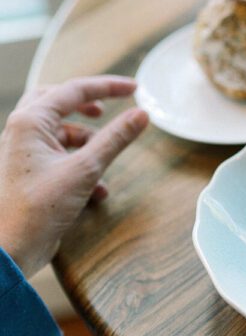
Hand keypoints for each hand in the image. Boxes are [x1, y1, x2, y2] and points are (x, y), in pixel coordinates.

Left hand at [0, 76, 147, 276]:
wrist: (9, 248)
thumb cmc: (38, 207)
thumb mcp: (85, 169)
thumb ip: (115, 139)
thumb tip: (141, 114)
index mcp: (30, 122)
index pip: (74, 90)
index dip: (108, 87)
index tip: (135, 89)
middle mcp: (22, 131)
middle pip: (57, 102)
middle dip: (86, 105)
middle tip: (109, 108)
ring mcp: (23, 152)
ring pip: (60, 132)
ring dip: (87, 143)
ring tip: (105, 160)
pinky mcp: (29, 173)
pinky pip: (58, 156)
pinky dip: (80, 165)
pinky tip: (97, 190)